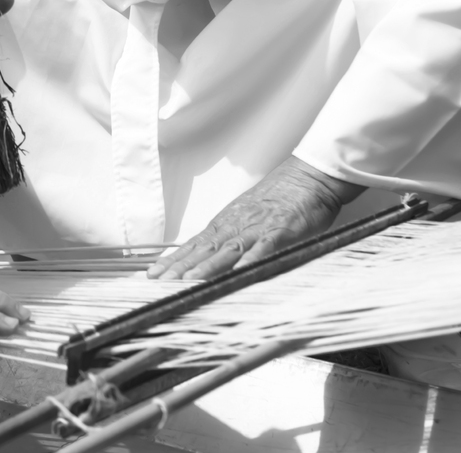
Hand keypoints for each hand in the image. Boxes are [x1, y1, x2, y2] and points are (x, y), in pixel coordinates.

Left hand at [146, 157, 364, 280]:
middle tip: (158, 283)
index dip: (173, 260)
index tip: (153, 274)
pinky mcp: (280, 231)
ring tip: (186, 282)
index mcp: (226, 223)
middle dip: (179, 268)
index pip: (194, 245)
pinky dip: (249, 261)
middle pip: (203, 249)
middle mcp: (235, 226)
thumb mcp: (247, 216)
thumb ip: (230, 236)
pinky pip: (263, 248)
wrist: (307, 177)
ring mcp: (256, 228)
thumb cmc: (278, 198)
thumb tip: (208, 255)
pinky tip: (237, 274)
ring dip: (205, 267)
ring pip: (226, 250)